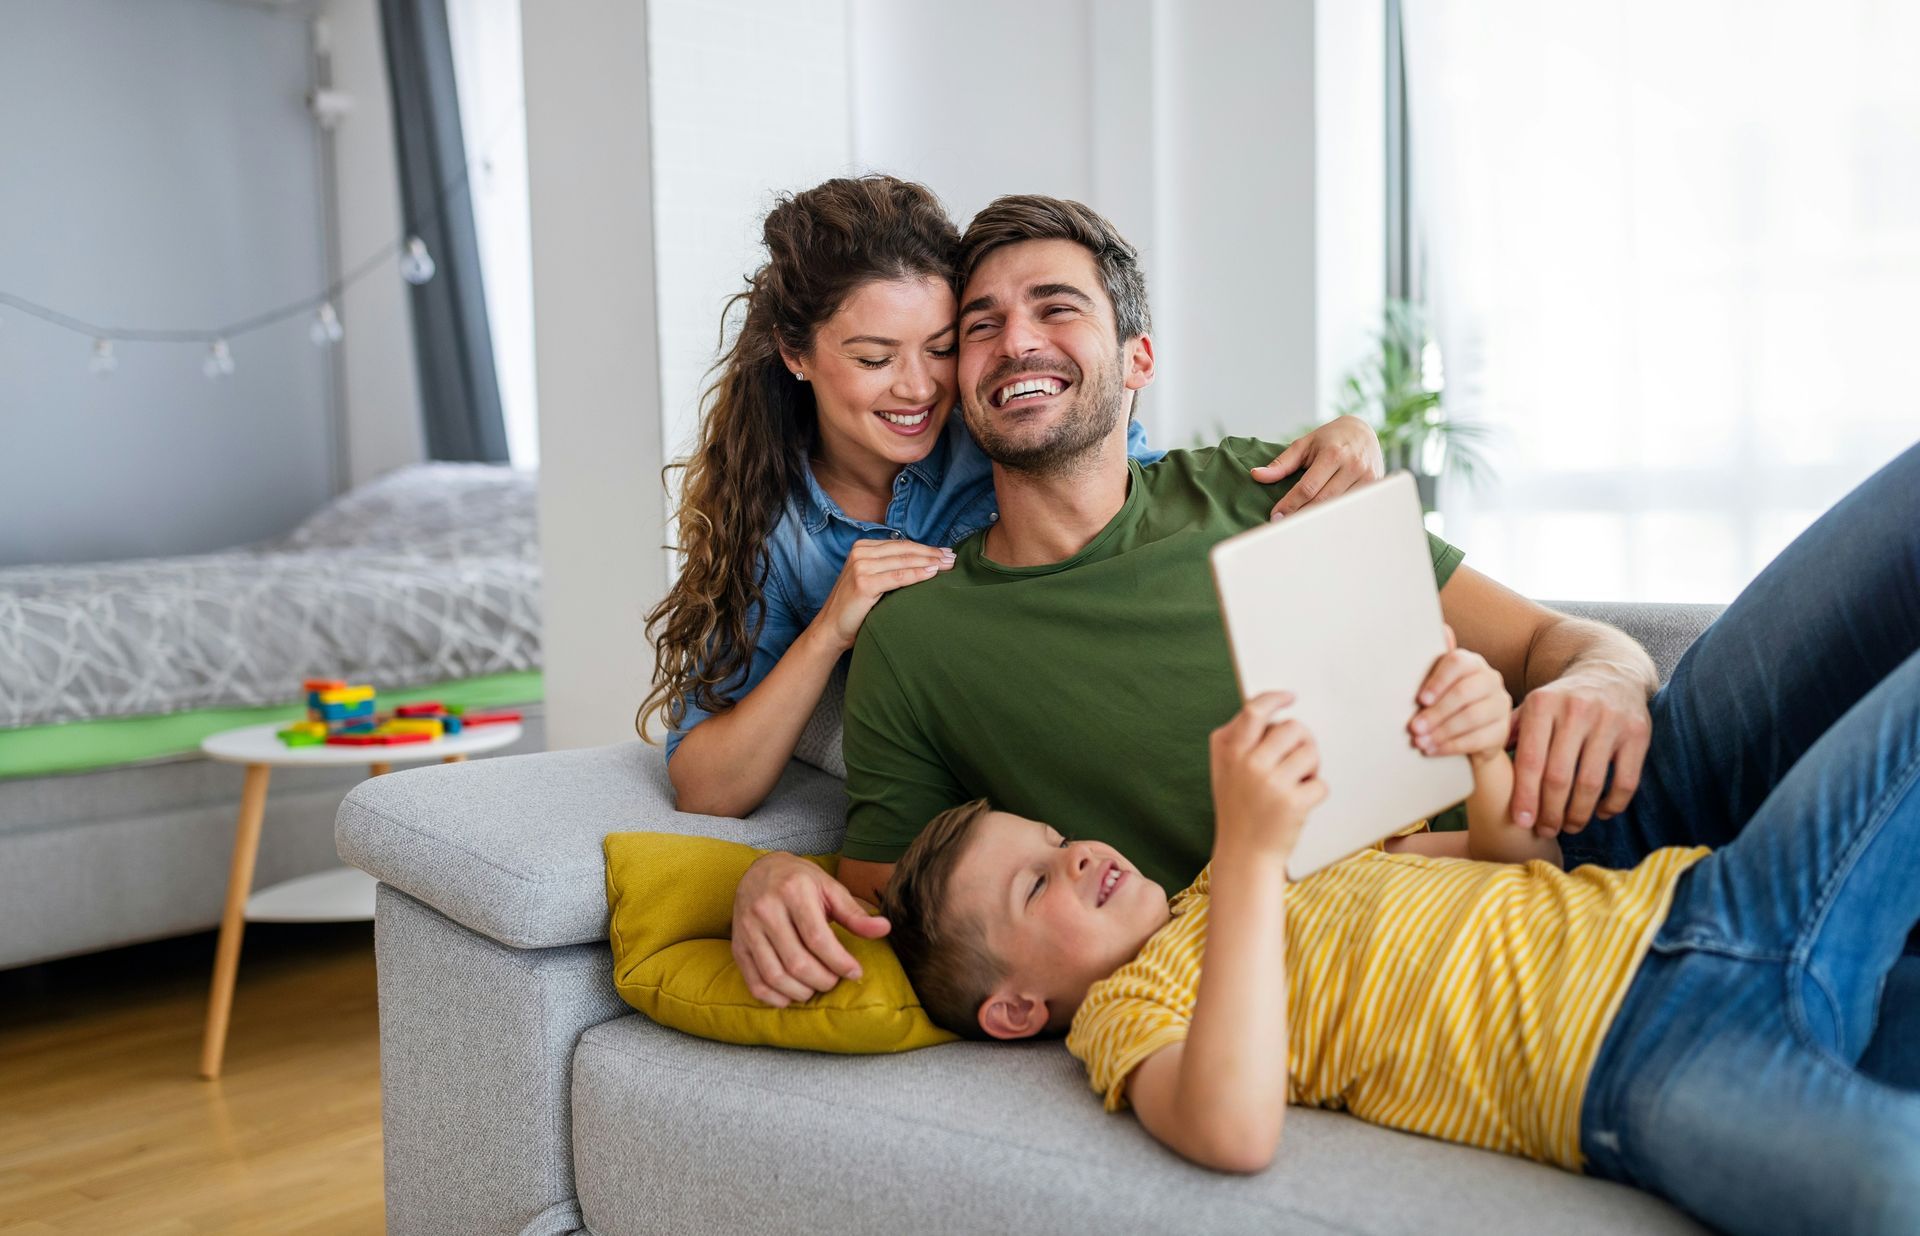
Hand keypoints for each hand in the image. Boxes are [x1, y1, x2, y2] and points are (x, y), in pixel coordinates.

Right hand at [731, 852, 890, 1006]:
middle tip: (834, 981)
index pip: (817, 938)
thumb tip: (885, 929)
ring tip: (815, 988)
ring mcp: (747, 929)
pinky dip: (773, 997)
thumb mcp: (829, 888)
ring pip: (775, 976)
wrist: (760, 870)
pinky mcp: (737, 945)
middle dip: (822, 980)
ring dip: (800, 992)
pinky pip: (754, 981)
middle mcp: (766, 909)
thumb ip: (855, 913)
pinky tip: (790, 996)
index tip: (855, 972)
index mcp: (793, 891)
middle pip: (797, 962)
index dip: (839, 962)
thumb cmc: (801, 881)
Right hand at [814, 537, 953, 651]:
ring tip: (949, 565)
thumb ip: (888, 567)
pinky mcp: (864, 583)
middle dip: (932, 553)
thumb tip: (923, 562)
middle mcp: (860, 553)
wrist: (831, 628)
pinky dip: (918, 574)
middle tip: (953, 557)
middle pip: (905, 550)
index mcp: (862, 548)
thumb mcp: (870, 579)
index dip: (925, 547)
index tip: (945, 552)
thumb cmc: (855, 607)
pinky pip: (898, 577)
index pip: (901, 544)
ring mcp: (861, 567)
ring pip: (904, 561)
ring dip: (930, 561)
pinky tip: (933, 573)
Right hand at [1209, 691, 1326, 860]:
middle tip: (1299, 760)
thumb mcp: (1226, 770)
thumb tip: (1271, 709)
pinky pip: (1321, 783)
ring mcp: (1269, 783)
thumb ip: (1240, 739)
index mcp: (1228, 751)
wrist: (1244, 855)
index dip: (1274, 699)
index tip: (1290, 698)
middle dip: (1303, 740)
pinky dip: (1316, 793)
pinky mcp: (1292, 803)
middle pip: (1292, 727)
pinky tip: (1300, 805)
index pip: (1254, 711)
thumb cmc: (1239, 807)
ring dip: (1311, 767)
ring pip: (1310, 752)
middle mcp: (1246, 763)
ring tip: (1298, 784)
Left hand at [1250, 414, 1385, 518]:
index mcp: (1333, 454)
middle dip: (1301, 516)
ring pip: (1339, 508)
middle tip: (1282, 528)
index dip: (1290, 504)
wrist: (1363, 431)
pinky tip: (1322, 525)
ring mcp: (1367, 478)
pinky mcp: (1375, 486)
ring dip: (1318, 521)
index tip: (1276, 517)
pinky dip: (1337, 517)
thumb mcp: (1304, 444)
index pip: (1308, 487)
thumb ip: (1281, 463)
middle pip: (1323, 501)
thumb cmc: (1329, 439)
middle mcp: (1352, 466)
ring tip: (1299, 531)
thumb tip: (1256, 475)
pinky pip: (1352, 508)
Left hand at [1409, 625, 1512, 763]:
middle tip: (1413, 728)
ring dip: (1441, 732)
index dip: (1438, 681)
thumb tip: (1442, 628)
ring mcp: (1500, 705)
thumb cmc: (1444, 704)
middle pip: (1464, 693)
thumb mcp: (1436, 684)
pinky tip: (1432, 750)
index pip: (1457, 663)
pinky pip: (1477, 739)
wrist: (1468, 739)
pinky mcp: (1502, 730)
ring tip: (1419, 742)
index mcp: (1472, 663)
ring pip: (1471, 717)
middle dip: (1436, 712)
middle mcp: (1491, 680)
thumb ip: (1435, 661)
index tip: (1420, 700)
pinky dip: (1451, 746)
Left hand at [1507, 675, 1651, 836]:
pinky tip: (1601, 813)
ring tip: (1570, 827)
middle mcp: (1575, 710)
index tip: (1522, 822)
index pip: (1530, 760)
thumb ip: (1507, 731)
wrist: (1611, 673)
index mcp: (1542, 704)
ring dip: (1578, 814)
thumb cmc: (1562, 700)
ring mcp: (1609, 721)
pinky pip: (1625, 781)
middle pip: (1558, 776)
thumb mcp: (1533, 705)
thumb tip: (1478, 758)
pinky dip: (1612, 804)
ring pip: (1590, 782)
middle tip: (1546, 830)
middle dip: (1550, 812)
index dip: (1525, 796)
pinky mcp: (1638, 733)